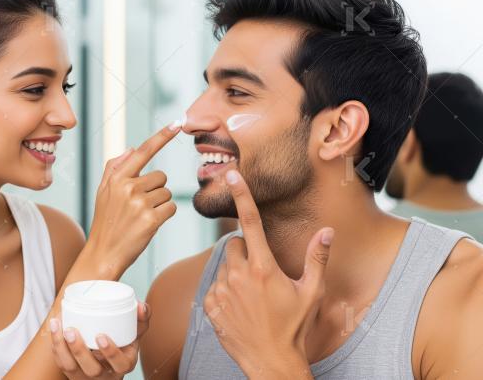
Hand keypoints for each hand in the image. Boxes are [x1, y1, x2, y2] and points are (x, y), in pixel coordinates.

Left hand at [49, 302, 150, 378]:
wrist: (106, 362)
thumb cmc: (121, 345)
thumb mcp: (134, 336)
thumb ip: (140, 320)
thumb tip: (140, 305)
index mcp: (122, 364)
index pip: (120, 364)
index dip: (110, 352)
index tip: (101, 336)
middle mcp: (104, 374)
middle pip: (91, 369)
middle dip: (79, 350)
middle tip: (72, 330)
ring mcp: (85, 375)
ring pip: (71, 368)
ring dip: (62, 347)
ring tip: (58, 326)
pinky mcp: (71, 371)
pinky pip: (61, 362)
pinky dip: (56, 344)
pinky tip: (54, 326)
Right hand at [86, 124, 180, 275]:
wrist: (102, 253)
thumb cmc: (105, 221)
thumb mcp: (103, 192)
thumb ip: (114, 168)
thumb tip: (133, 148)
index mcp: (116, 178)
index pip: (143, 151)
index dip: (162, 136)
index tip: (177, 122)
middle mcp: (128, 187)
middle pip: (161, 177)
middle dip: (155, 190)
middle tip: (139, 206)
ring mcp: (139, 204)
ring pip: (167, 193)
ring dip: (160, 204)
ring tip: (141, 217)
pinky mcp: (151, 220)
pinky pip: (171, 208)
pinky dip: (164, 216)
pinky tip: (149, 224)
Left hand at [203, 169, 332, 377]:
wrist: (270, 362)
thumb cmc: (294, 328)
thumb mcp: (311, 293)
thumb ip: (317, 259)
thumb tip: (327, 231)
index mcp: (263, 268)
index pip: (250, 222)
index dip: (242, 195)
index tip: (232, 174)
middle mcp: (238, 276)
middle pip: (233, 245)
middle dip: (245, 252)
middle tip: (261, 274)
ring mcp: (221, 291)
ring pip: (223, 266)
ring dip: (235, 273)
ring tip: (252, 296)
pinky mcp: (210, 306)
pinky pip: (214, 286)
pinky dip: (224, 291)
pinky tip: (240, 307)